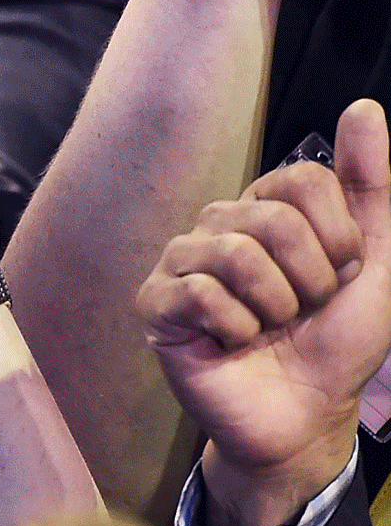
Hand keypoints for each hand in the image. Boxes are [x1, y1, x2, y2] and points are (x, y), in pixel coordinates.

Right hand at [141, 97, 390, 525]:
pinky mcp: (156, 304)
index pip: (304, 181)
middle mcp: (217, 224)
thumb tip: (364, 108)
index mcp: (266, 209)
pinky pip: (201, 294)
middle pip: (275, 221)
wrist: (304, 416)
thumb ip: (371, 187)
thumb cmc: (335, 342)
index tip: (340, 277)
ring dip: (275, 310)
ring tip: (268, 330)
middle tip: (301, 313)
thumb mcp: (372, 264)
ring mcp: (180, 262)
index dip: (340, 238)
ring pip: (238, 257)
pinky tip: (233, 343)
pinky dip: (236, 329)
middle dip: (311, 282)